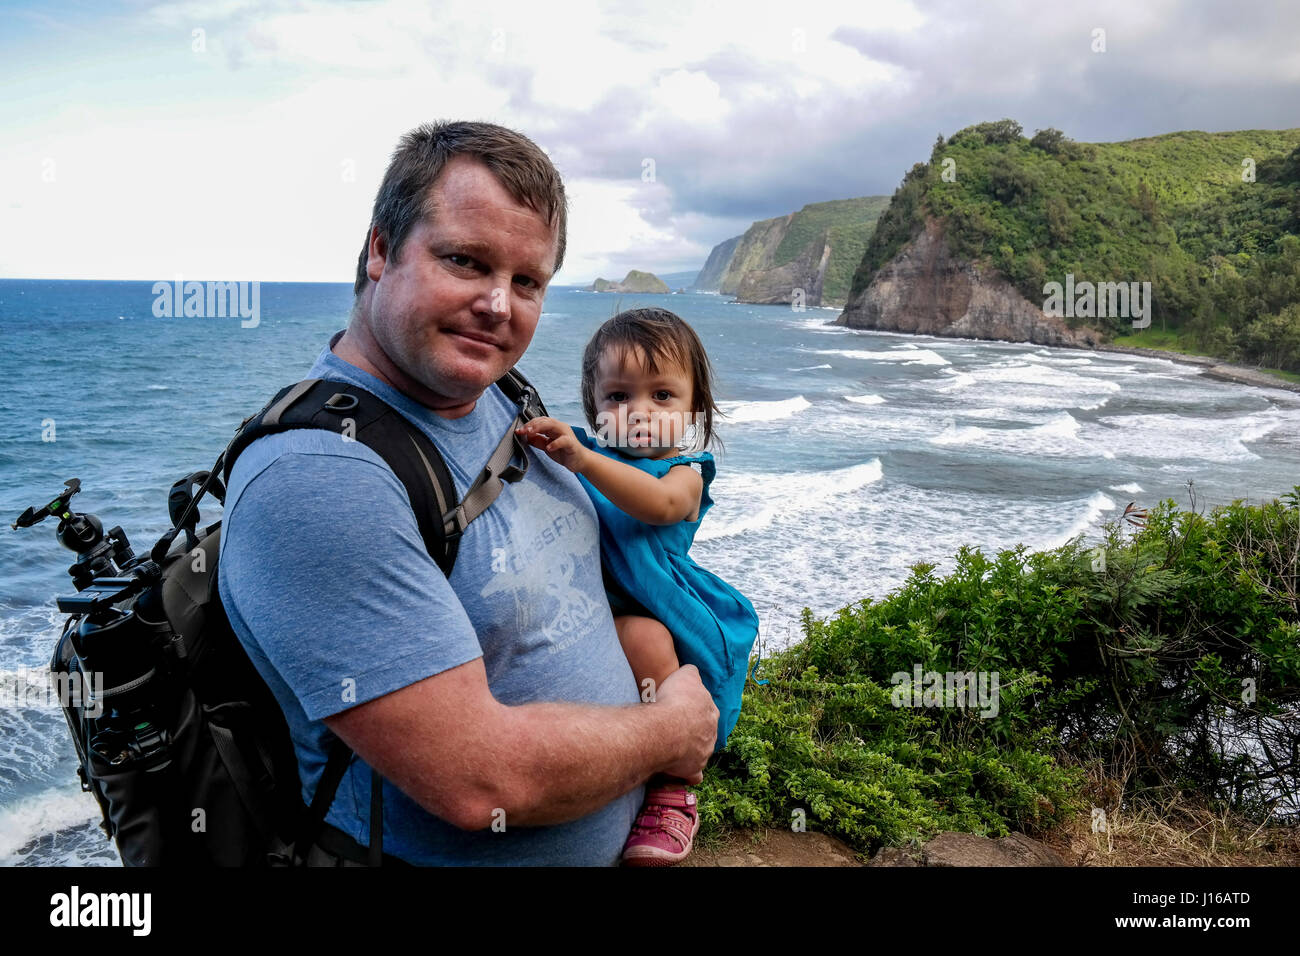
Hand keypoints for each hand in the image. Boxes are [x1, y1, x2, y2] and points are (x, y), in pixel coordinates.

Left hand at [516, 417, 589, 473]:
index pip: (539, 421)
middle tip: (522, 431)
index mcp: (554, 428)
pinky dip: (555, 443)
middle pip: (544, 421)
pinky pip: (563, 440)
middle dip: (532, 425)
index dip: (528, 425)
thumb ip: (538, 441)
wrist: (580, 461)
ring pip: (552, 425)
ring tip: (530, 433)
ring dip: (540, 428)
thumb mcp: (547, 446)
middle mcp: (560, 428)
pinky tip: (548, 447)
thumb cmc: (565, 452)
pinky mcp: (571, 443)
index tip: (519, 431)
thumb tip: (526, 437)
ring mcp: (566, 434)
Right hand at [653, 665, 717, 784]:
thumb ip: (692, 673)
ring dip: (687, 751)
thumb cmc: (675, 700)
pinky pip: (693, 775)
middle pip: (704, 733)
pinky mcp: (694, 769)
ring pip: (699, 752)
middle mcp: (711, 733)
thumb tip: (692, 671)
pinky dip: (687, 774)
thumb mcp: (685, 674)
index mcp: (711, 712)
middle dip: (692, 731)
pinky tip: (677, 771)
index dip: (692, 710)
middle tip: (671, 729)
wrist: (667, 727)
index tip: (678, 710)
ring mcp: (705, 752)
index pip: (706, 711)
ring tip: (669, 747)